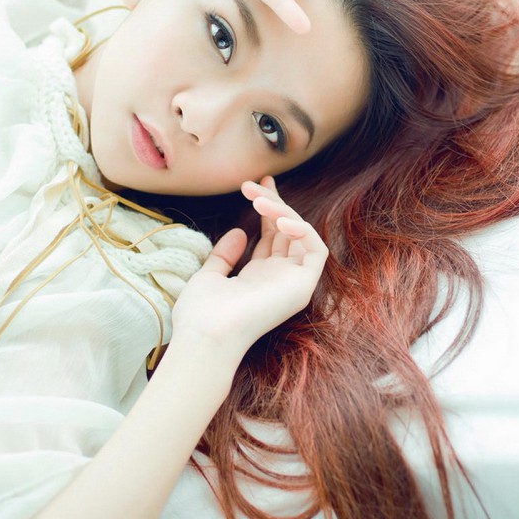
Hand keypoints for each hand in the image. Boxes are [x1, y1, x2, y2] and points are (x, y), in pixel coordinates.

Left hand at [171, 177, 327, 357]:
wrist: (206, 334)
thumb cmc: (201, 313)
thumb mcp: (209, 275)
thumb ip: (224, 255)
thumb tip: (239, 231)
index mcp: (258, 278)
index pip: (272, 237)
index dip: (267, 210)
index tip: (253, 187)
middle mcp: (279, 279)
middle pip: (286, 232)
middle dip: (274, 203)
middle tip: (255, 184)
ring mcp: (293, 283)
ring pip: (301, 235)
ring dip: (283, 211)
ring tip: (259, 200)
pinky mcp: (304, 286)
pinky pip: (317, 250)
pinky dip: (303, 229)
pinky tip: (279, 220)